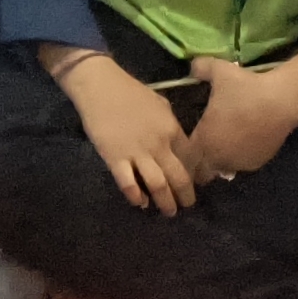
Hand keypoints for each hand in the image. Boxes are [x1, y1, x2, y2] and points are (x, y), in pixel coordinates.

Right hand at [56, 54, 198, 214]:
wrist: (101, 87)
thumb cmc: (131, 92)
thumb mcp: (160, 103)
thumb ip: (170, 123)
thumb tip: (176, 139)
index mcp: (172, 128)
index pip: (191, 158)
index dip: (195, 173)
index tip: (196, 183)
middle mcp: (159, 144)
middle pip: (178, 176)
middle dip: (185, 195)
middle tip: (187, 206)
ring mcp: (137, 153)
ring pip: (158, 185)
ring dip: (165, 202)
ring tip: (169, 211)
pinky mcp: (116, 159)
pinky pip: (129, 184)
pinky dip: (136, 197)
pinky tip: (140, 202)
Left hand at [183, 56, 297, 180]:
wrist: (281, 101)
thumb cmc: (246, 88)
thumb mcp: (220, 71)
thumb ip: (200, 68)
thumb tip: (191, 67)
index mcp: (204, 140)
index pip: (186, 158)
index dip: (185, 151)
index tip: (190, 140)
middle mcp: (218, 157)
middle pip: (202, 171)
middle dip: (201, 162)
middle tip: (204, 145)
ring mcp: (238, 163)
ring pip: (222, 168)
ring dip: (221, 159)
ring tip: (227, 140)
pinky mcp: (256, 163)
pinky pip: (241, 164)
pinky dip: (240, 156)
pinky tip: (245, 139)